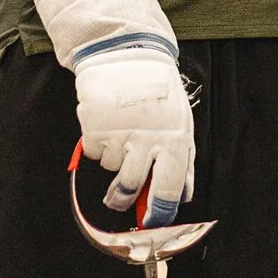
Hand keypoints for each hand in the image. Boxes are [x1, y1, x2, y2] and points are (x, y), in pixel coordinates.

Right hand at [74, 48, 193, 225]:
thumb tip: (181, 197)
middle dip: (123, 200)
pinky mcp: (95, 127)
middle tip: (120, 198)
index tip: (151, 222)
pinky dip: (98, 145)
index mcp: (176, 140)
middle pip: (131, 188)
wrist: (129, 54)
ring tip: (119, 138)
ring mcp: (120, 134)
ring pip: (111, 170)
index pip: (169, 190)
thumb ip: (183, 161)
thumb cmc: (160, 93)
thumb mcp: (182, 122)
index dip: (159, 213)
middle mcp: (148, 140)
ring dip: (112, 161)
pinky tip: (108, 124)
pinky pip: (94, 153)